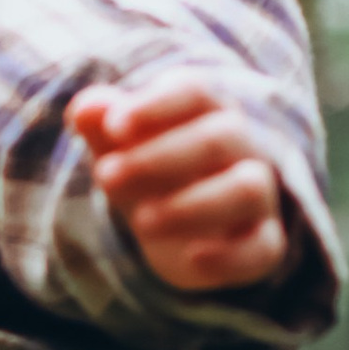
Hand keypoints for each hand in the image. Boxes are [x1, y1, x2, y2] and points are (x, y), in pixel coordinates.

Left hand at [71, 77, 296, 292]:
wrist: (177, 229)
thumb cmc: (150, 172)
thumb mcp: (120, 148)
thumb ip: (102, 125)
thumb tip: (85, 108)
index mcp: (208, 111)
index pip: (195, 92)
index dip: (155, 105)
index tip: (114, 125)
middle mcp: (243, 147)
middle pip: (221, 137)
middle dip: (159, 158)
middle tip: (107, 177)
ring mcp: (259, 196)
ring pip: (246, 189)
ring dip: (192, 205)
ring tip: (141, 221)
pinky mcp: (263, 243)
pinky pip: (261, 247)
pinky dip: (229, 256)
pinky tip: (192, 257)